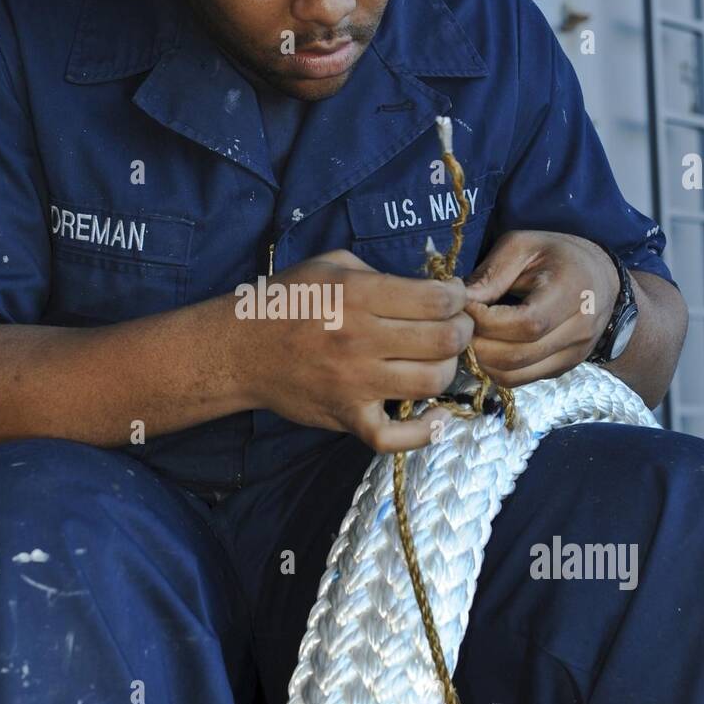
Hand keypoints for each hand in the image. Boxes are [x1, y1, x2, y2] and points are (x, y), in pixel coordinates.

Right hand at [238, 249, 472, 451]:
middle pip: (444, 341)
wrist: (240, 349)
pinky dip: (424, 433)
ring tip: (439, 361)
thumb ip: (379, 273)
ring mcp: (355, 383)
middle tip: (456, 328)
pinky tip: (437, 418)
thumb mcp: (331, 266)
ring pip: (431, 383)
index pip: (437, 300)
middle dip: (462, 331)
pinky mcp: (347, 416)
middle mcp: (360, 339)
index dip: (458, 297)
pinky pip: (395, 437)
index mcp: (359, 295)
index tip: (454, 298)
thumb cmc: (287, 302)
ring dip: (448, 371)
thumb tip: (429, 289)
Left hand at [464, 231, 619, 387]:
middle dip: (478, 343)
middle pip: (517, 355)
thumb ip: (491, 274)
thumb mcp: (523, 247)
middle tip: (461, 324)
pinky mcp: (562, 369)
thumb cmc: (557, 256)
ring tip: (472, 335)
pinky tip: (489, 345)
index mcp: (573, 291)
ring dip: (482, 360)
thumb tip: (459, 302)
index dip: (486, 321)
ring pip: (514, 375)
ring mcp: (573, 355)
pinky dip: (494, 368)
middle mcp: (580, 330)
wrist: (600, 278)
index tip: (464, 306)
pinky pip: (519, 380)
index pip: (526, 323)